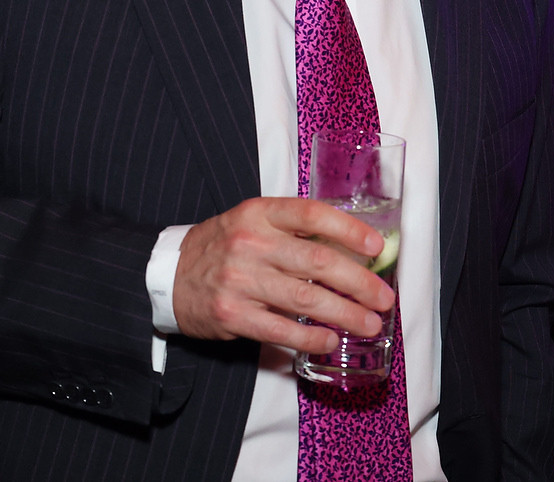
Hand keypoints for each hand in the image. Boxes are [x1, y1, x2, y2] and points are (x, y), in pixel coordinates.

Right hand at [172, 196, 394, 353]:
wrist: (169, 273)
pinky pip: (280, 329)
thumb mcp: (254, 221)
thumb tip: (354, 249)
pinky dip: (310, 338)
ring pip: (305, 299)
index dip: (349, 229)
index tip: (377, 247)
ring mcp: (240, 280)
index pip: (312, 215)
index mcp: (260, 213)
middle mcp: (251, 243)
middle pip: (317, 262)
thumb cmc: (225, 245)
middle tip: (383, 298)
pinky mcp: (232, 314)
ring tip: (368, 324)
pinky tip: (329, 341)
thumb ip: (295, 230)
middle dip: (359, 282)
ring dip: (344, 314)